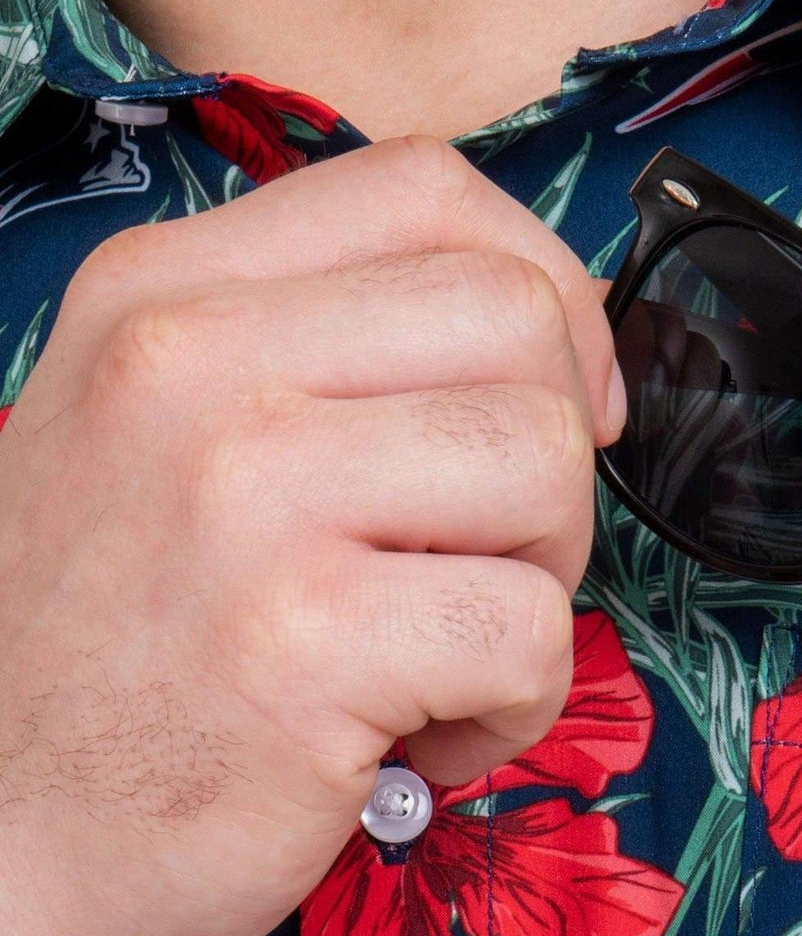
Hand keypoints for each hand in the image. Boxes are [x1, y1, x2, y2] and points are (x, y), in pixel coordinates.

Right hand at [0, 135, 623, 935]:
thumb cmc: (105, 661)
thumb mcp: (151, 443)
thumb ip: (312, 361)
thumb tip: (541, 340)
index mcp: (164, 296)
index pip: (430, 190)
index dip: (550, 297)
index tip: (562, 409)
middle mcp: (194, 366)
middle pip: (519, 323)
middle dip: (556, 463)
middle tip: (482, 571)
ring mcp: (242, 498)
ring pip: (546, 466)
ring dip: (541, 588)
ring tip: (442, 662)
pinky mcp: (301, 643)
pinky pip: (529, 631)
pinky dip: (515, 709)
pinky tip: (419, 745)